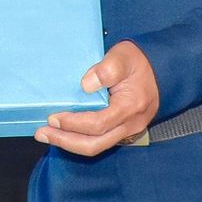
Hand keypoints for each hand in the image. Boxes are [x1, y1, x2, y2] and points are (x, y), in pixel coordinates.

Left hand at [35, 41, 159, 155]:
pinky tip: (63, 133)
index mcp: (130, 107)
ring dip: (69, 143)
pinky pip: (99, 141)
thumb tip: (86, 84)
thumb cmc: (138, 62)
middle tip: (42, 132)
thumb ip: (107, 68)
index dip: (74, 123)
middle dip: (66, 140)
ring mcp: (126, 130)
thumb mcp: (124, 56)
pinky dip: (79, 139)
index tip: (53, 117)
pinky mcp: (121, 130)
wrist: (160, 70)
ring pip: (97, 146)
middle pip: (95, 143)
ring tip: (47, 135)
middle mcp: (130, 124)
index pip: (99, 123)